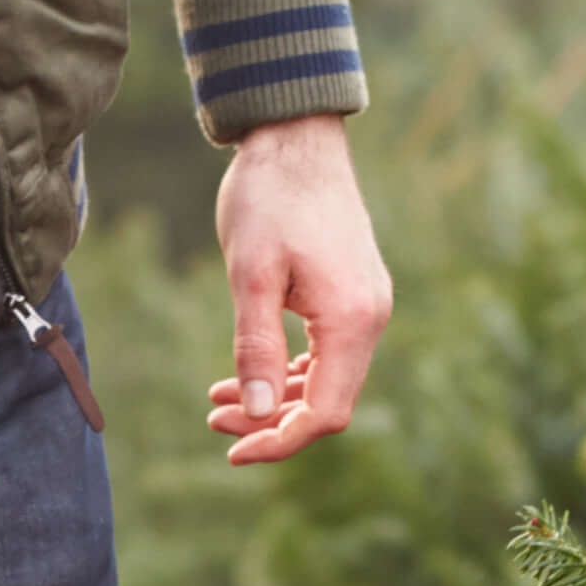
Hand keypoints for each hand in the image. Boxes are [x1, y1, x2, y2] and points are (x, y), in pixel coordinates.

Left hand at [205, 110, 386, 462]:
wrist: (295, 137)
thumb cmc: (268, 198)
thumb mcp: (251, 276)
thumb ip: (258, 348)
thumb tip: (260, 415)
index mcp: (352, 319)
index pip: (325, 412)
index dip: (279, 440)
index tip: (231, 449)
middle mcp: (371, 317)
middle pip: (329, 402)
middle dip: (272, 422)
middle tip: (214, 421)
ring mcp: (367, 304)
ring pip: (328, 378)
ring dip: (278, 398)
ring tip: (219, 401)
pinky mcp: (354, 292)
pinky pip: (329, 350)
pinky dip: (291, 370)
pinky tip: (251, 371)